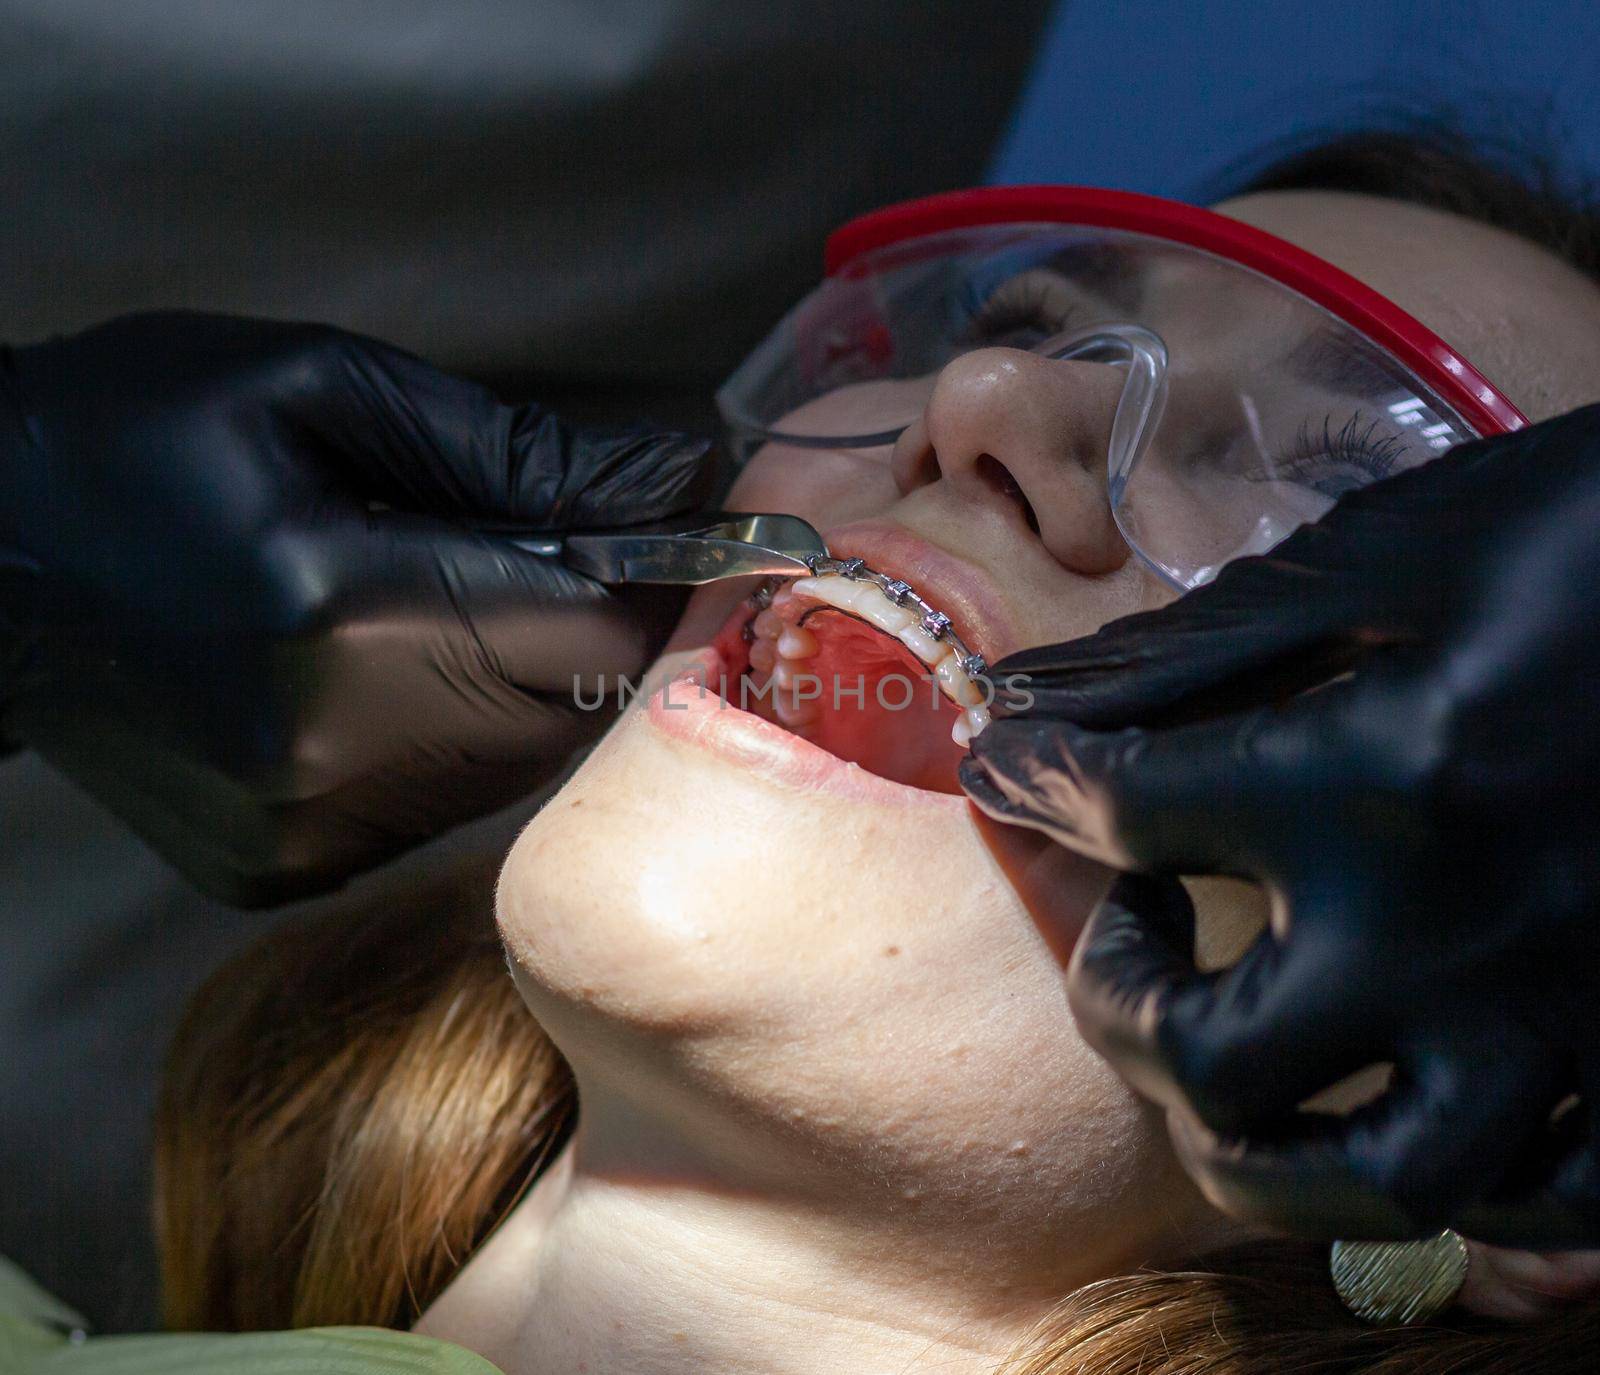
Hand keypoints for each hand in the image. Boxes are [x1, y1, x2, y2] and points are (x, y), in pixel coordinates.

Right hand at [1, 312, 715, 905]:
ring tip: (428, 605)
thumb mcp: (317, 385)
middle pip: (572, 709)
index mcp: (341, 611)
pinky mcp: (285, 869)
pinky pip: (438, 807)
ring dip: (516, 685)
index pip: (596, 629)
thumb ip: (510, 447)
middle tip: (527, 555)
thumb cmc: (139, 437)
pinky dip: (446, 741)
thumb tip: (666, 479)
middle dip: (582, 629)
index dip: (651, 579)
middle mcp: (332, 747)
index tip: (651, 530)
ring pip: (515, 766)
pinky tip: (374, 677)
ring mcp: (306, 828)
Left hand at [960, 405, 1599, 1248]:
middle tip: (1124, 925)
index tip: (1006, 771)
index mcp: (1379, 772)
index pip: (1123, 809)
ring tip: (1231, 1058)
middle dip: (1115, 1000)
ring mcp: (1571, 1015)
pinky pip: (1551, 1204)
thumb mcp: (1386, 559)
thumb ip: (1194, 646)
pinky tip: (1405, 1095)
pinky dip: (1456, 1179)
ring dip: (1260, 1141)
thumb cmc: (1587, 537)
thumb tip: (1028, 694)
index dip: (1032, 783)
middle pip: (1209, 1059)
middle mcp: (1459, 926)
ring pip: (1375, 1184)